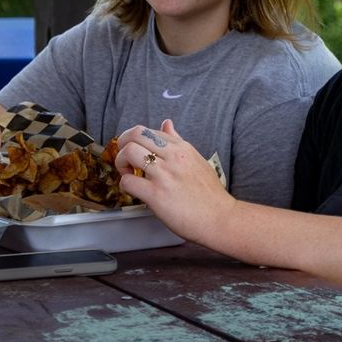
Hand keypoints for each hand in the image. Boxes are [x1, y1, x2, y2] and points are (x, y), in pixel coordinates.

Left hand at [115, 119, 235, 243]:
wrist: (220, 218)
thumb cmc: (209, 194)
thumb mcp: (196, 159)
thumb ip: (178, 142)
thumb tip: (167, 123)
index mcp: (181, 148)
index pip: (148, 131)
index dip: (134, 139)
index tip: (133, 151)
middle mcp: (172, 157)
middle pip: (135, 135)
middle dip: (122, 144)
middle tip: (124, 158)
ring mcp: (164, 175)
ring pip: (129, 153)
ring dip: (121, 162)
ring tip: (128, 173)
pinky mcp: (157, 195)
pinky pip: (129, 181)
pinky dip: (125, 184)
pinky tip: (133, 190)